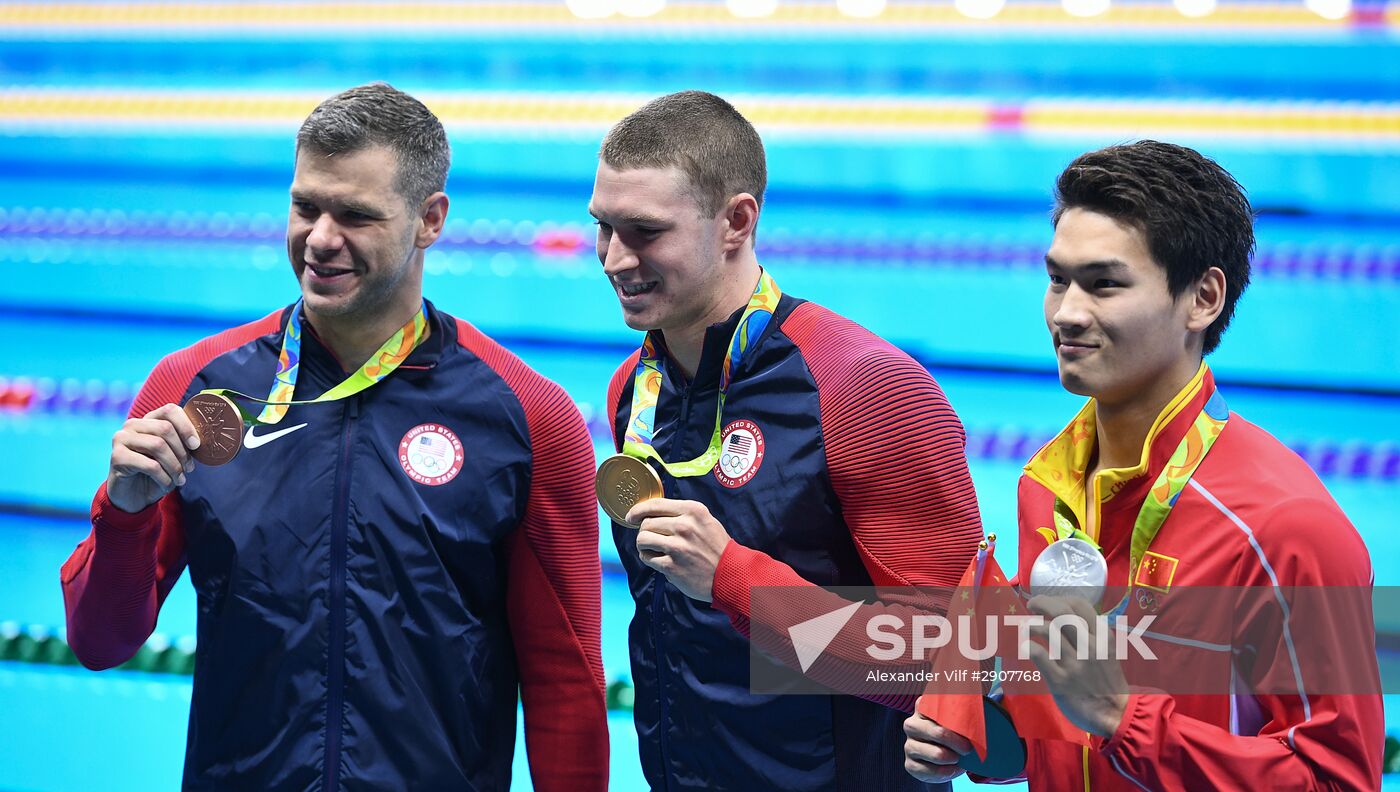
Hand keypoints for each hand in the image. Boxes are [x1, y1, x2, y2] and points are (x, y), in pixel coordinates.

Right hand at [106, 403, 200, 513]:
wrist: (134, 496)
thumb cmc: (157, 473)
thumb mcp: (173, 455)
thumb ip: (183, 443)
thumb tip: (203, 439)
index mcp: (148, 420)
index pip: (170, 410)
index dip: (186, 426)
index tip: (196, 445)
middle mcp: (132, 425)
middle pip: (165, 429)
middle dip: (182, 451)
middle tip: (189, 468)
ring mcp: (121, 439)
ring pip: (158, 446)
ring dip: (174, 466)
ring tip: (179, 479)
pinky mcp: (117, 457)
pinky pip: (150, 465)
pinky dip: (164, 477)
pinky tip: (167, 484)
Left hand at [626, 498, 730, 601]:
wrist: (730, 573)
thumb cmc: (717, 547)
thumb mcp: (705, 520)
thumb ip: (682, 513)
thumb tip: (652, 512)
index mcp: (693, 510)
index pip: (655, 504)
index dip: (638, 509)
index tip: (630, 516)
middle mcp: (684, 526)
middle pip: (646, 522)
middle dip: (644, 531)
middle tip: (652, 538)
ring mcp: (677, 547)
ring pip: (642, 539)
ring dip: (644, 545)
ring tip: (653, 549)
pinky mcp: (672, 566)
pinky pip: (647, 558)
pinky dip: (649, 559)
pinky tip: (659, 560)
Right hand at [903, 711, 971, 782]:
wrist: (940, 755)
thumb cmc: (951, 734)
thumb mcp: (956, 720)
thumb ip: (963, 715)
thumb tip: (979, 717)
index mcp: (922, 706)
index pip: (940, 708)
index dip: (959, 719)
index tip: (971, 727)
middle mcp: (912, 724)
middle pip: (940, 733)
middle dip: (959, 743)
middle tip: (968, 748)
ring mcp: (909, 745)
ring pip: (937, 754)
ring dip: (953, 759)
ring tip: (958, 758)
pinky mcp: (910, 764)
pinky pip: (932, 771)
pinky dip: (947, 772)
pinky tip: (952, 768)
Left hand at [1023, 594, 1129, 737]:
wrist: (1115, 715)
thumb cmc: (1107, 682)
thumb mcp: (1107, 653)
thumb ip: (1091, 635)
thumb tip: (1067, 618)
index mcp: (1101, 637)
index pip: (1080, 605)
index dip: (1060, 598)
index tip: (1050, 603)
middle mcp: (1089, 646)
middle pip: (1061, 612)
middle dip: (1042, 602)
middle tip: (1031, 605)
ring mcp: (1075, 663)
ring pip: (1048, 630)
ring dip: (1032, 624)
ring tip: (1027, 628)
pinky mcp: (1060, 680)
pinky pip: (1039, 655)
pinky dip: (1029, 646)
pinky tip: (1027, 648)